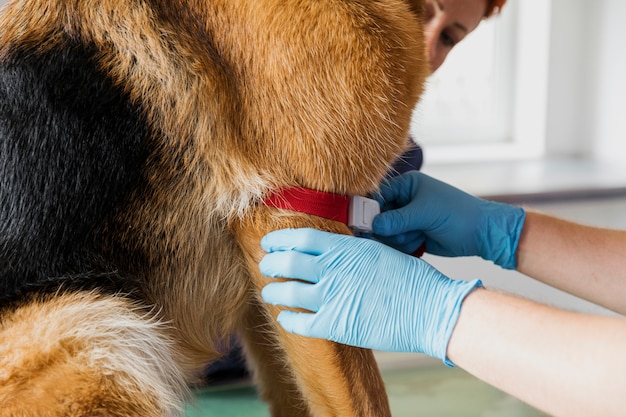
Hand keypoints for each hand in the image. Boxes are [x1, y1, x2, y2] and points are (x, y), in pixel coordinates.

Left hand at [259, 228, 480, 364]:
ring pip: (287, 292)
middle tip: (266, 265)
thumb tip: (331, 249)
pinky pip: (299, 322)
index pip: (301, 238)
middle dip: (271, 263)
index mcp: (345, 248)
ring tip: (270, 292)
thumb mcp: (379, 251)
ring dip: (274, 291)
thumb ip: (351, 250)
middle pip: (287, 262)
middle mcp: (333, 270)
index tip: (270, 243)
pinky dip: (287, 319)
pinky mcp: (335, 324)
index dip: (280, 240)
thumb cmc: (411, 279)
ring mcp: (332, 297)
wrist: (430, 308)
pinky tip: (285, 318)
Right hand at [373, 171, 525, 268]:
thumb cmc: (457, 213)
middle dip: (388, 228)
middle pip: (379, 217)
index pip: (378, 195)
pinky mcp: (413, 235)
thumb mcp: (425, 213)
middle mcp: (405, 201)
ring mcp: (409, 220)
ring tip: (419, 235)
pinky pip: (397, 244)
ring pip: (387, 233)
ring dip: (400, 238)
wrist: (480, 233)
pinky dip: (406, 246)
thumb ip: (397, 220)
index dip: (370, 209)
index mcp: (407, 186)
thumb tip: (373, 225)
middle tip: (401, 231)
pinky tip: (420, 243)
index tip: (364, 223)